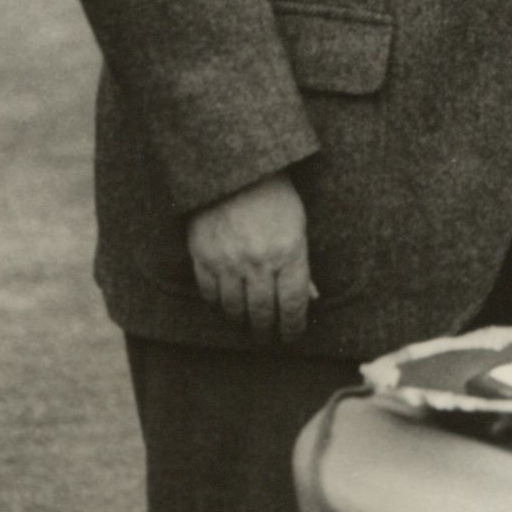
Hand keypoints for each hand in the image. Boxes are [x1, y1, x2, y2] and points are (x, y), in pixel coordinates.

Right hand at [186, 172, 316, 342]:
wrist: (235, 171)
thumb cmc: (275, 197)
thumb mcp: (298, 227)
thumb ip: (301, 265)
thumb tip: (309, 298)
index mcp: (289, 253)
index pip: (293, 305)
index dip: (293, 326)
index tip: (292, 336)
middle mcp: (259, 262)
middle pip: (263, 313)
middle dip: (268, 332)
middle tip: (269, 340)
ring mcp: (228, 261)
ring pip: (235, 309)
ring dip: (243, 322)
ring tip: (249, 327)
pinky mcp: (203, 257)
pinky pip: (210, 294)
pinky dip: (219, 305)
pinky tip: (226, 307)